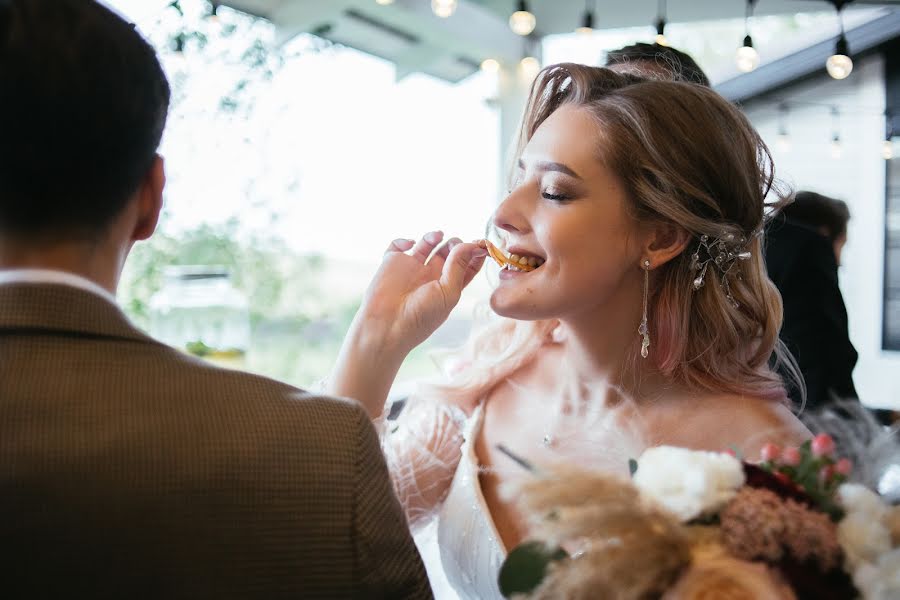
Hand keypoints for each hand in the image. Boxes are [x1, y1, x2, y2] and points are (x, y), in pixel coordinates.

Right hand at [355, 231, 487, 355]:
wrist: (387, 325)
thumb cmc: (421, 316)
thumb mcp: (448, 292)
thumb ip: (459, 266)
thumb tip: (471, 244)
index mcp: (448, 286)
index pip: (466, 265)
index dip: (474, 253)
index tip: (481, 244)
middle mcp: (431, 276)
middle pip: (449, 252)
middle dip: (455, 243)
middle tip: (455, 244)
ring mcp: (412, 268)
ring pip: (427, 244)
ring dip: (434, 236)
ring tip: (438, 236)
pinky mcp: (393, 263)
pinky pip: (399, 245)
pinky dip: (403, 240)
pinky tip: (409, 244)